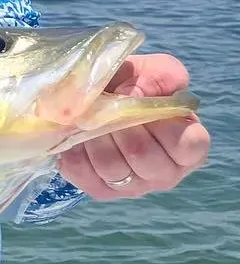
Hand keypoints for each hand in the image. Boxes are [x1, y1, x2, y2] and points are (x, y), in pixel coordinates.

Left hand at [58, 52, 209, 200]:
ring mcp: (135, 186)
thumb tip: (137, 95)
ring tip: (88, 119)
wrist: (98, 101)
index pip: (189, 144)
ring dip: (95, 137)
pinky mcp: (103, 191)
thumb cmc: (134, 86)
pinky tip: (75, 136)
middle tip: (107, 107)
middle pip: (144, 156)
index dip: (163, 124)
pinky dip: (75, 151)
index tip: (142, 105)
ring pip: (112, 167)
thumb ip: (161, 75)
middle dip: (120, 126)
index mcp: (189, 145)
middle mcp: (166, 172)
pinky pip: (85, 175)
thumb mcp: (152, 72)